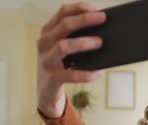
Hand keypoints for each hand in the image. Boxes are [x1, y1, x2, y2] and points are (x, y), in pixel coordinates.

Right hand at [37, 2, 105, 117]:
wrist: (46, 92)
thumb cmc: (59, 66)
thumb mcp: (63, 49)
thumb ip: (76, 38)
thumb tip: (102, 31)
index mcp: (48, 32)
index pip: (62, 13)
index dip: (79, 8)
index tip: (95, 8)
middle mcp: (44, 43)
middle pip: (64, 25)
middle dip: (85, 20)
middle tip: (102, 19)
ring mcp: (46, 61)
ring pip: (64, 46)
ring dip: (84, 42)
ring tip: (99, 42)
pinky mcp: (52, 78)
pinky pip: (70, 74)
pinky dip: (86, 73)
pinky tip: (98, 73)